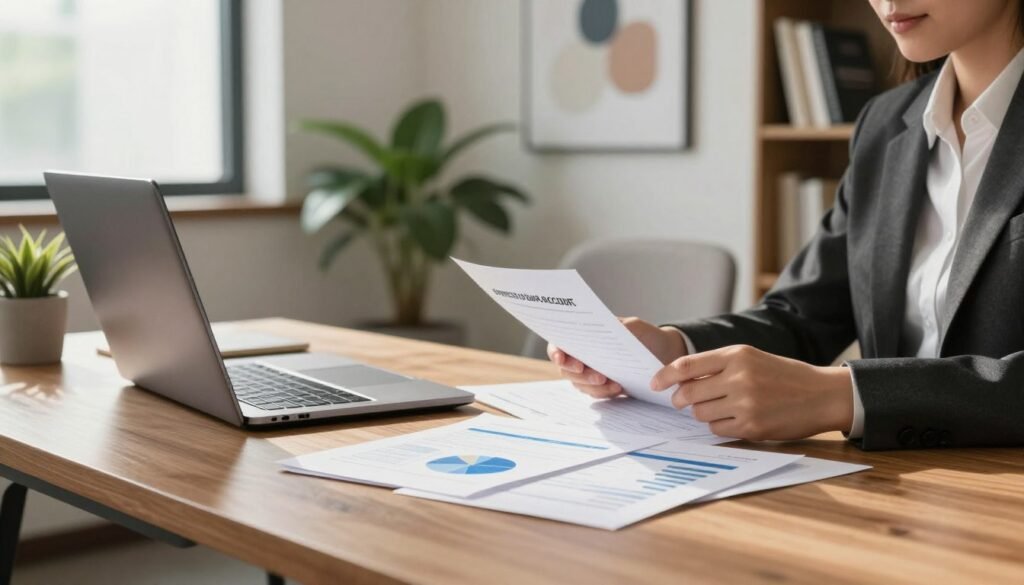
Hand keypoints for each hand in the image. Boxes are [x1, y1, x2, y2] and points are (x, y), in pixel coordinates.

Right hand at [547, 317, 686, 398]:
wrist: (665, 354)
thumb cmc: (646, 336)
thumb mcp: (634, 327)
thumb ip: (616, 327)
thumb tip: (600, 330)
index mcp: (585, 336)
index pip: (559, 344)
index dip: (555, 352)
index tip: (562, 359)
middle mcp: (583, 356)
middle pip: (566, 369)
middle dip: (579, 374)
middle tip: (597, 376)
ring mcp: (591, 373)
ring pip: (579, 384)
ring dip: (593, 386)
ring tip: (613, 384)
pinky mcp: (603, 387)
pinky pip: (595, 394)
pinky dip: (604, 393)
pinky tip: (618, 388)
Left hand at [650, 345, 852, 440]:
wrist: (822, 394)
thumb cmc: (784, 375)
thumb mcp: (751, 359)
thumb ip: (718, 366)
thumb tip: (681, 382)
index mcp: (736, 355)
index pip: (686, 365)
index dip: (664, 376)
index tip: (654, 383)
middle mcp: (738, 377)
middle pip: (689, 393)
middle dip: (680, 400)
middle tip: (682, 402)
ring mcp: (745, 403)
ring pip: (701, 413)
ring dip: (702, 413)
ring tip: (719, 408)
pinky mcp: (752, 425)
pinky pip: (717, 429)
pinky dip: (718, 426)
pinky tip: (733, 419)